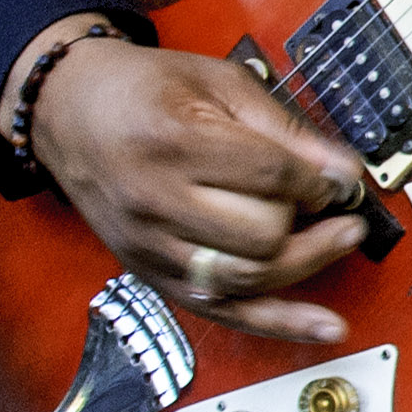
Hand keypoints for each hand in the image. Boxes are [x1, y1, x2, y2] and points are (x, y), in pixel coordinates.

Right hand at [27, 26, 373, 347]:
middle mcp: (155, 202)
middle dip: (310, 220)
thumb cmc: (143, 91)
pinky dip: (279, 322)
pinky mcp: (151, 274)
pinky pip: (224, 311)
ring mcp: (150, 246)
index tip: (336, 175)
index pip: (272, 178)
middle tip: (331, 203)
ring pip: (250, 276)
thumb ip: (284, 129)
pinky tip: (323, 327)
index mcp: (172, 144)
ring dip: (306, 260)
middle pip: (263, 235)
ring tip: (338, 237)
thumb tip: (343, 170)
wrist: (69, 112)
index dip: (321, 179)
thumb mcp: (219, 85)